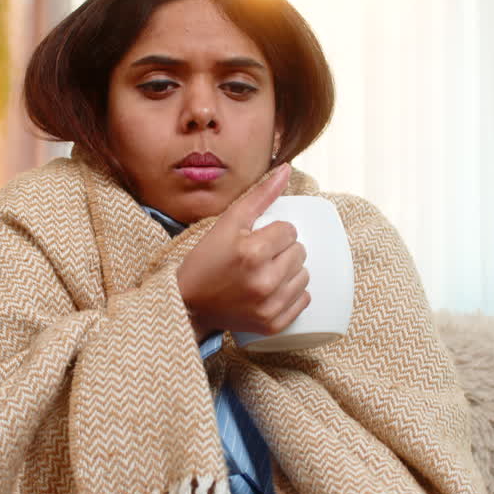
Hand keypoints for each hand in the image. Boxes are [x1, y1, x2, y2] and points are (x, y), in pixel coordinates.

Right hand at [176, 164, 310, 340]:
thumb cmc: (206, 261)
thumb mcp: (228, 223)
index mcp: (253, 251)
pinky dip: (291, 295)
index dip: (274, 233)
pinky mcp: (273, 324)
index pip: (289, 231)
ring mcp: (270, 306)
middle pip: (300, 253)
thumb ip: (260, 195)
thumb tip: (286, 169)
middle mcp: (264, 280)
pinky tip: (271, 292)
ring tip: (265, 273)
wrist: (188, 304)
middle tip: (260, 257)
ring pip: (304, 276)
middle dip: (283, 251)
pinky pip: (303, 301)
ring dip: (290, 272)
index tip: (256, 240)